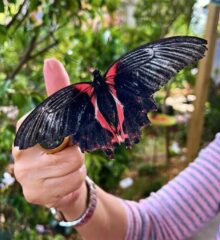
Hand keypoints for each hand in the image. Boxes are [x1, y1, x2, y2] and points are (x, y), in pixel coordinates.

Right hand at [12, 59, 86, 211]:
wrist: (63, 176)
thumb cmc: (64, 144)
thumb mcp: (64, 117)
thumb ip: (58, 90)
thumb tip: (51, 61)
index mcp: (26, 129)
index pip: (56, 127)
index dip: (71, 134)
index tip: (67, 138)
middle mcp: (19, 151)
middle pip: (69, 153)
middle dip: (77, 154)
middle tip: (67, 154)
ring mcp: (24, 175)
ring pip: (72, 170)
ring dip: (78, 169)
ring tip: (67, 168)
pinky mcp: (33, 194)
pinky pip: (70, 186)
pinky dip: (75, 183)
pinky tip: (64, 182)